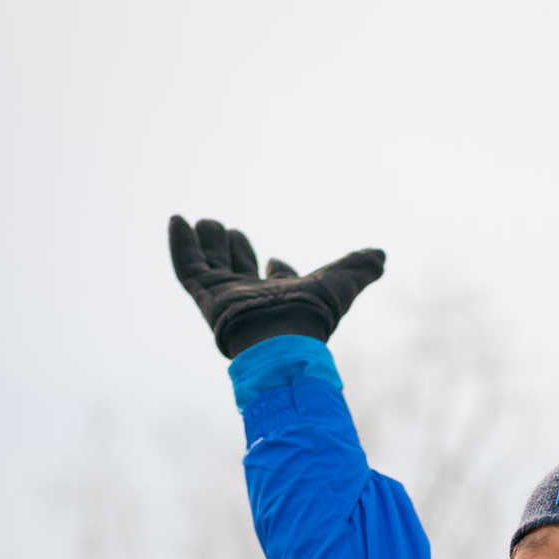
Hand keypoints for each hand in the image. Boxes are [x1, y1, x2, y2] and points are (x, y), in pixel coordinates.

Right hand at [168, 216, 384, 358]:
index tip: (277, 261)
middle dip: (232, 249)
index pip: (274, 281)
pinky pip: (186, 269)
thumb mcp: (341, 284)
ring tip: (205, 222)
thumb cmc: (313, 315)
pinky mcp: (205, 297)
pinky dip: (179, 246)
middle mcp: (251, 298)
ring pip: (209, 265)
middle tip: (226, 229)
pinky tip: (176, 221)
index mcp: (281, 298)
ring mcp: (226, 298)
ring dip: (206, 243)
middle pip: (236, 269)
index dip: (278, 269)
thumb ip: (358, 268)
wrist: (285, 338)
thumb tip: (382, 255)